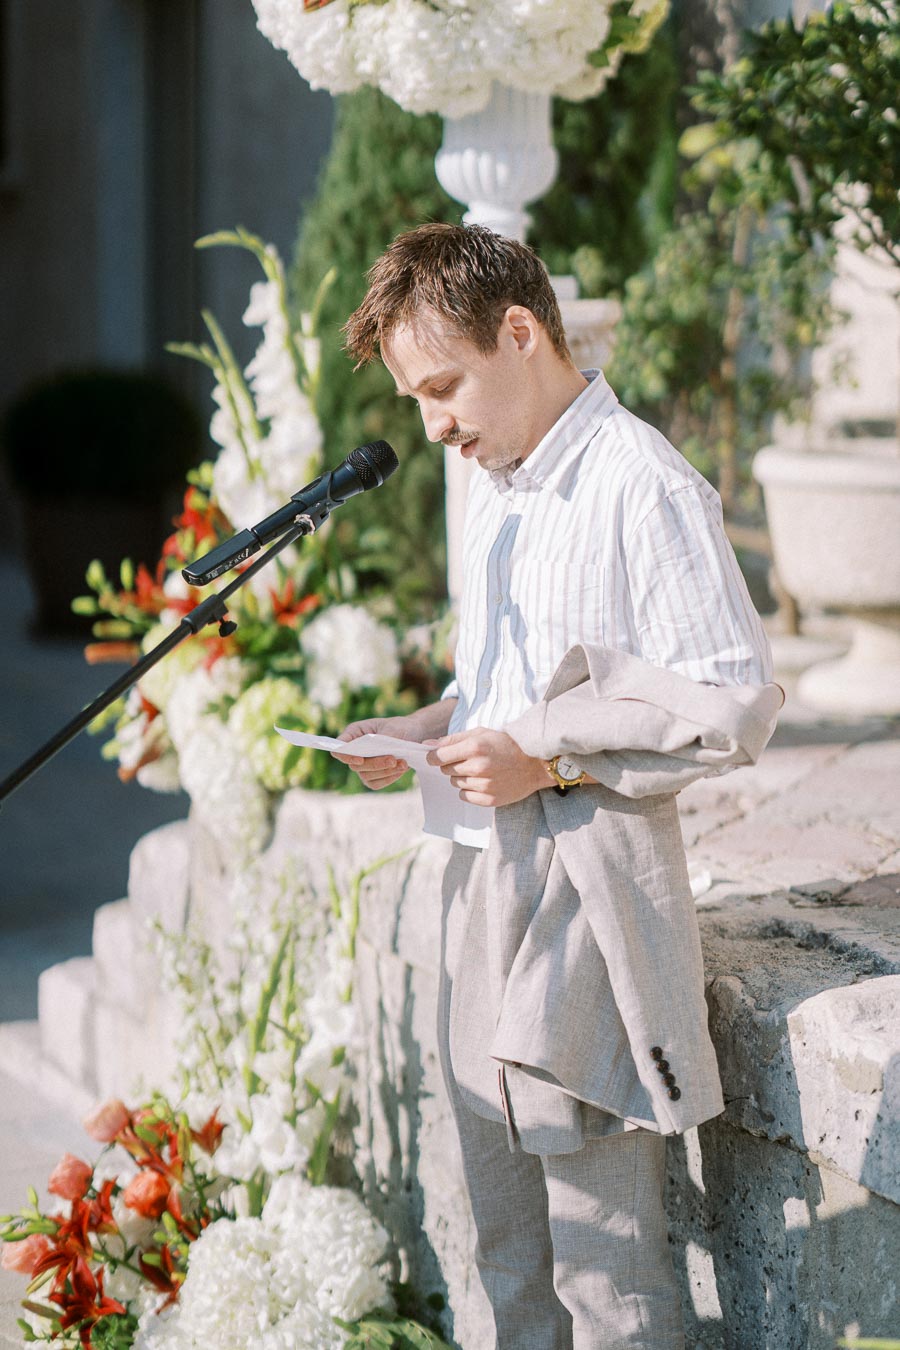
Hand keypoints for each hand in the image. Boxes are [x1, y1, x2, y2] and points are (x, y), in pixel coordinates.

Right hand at [332, 714, 421, 790]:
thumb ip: (383, 738)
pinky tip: (401, 769)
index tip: (360, 759)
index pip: (339, 748)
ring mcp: (363, 766)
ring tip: (403, 763)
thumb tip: (376, 749)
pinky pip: (375, 783)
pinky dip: (389, 778)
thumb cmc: (400, 727)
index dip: (346, 755)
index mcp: (354, 733)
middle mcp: (355, 751)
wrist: (413, 736)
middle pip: (355, 765)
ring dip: (385, 772)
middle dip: (375, 764)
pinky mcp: (372, 777)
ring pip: (366, 776)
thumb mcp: (394, 728)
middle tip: (393, 759)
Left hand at [425, 728, 547, 807]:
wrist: (535, 763)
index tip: (436, 757)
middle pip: (446, 770)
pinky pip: (465, 796)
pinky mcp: (489, 799)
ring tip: (481, 770)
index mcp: (474, 746)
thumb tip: (426, 745)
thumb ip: (452, 739)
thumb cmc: (505, 744)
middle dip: (452, 765)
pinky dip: (470, 790)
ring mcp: (484, 785)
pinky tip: (484, 781)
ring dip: (462, 777)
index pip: (438, 756)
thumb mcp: (480, 733)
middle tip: (470, 760)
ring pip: (455, 783)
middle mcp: (478, 766)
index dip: (434, 756)